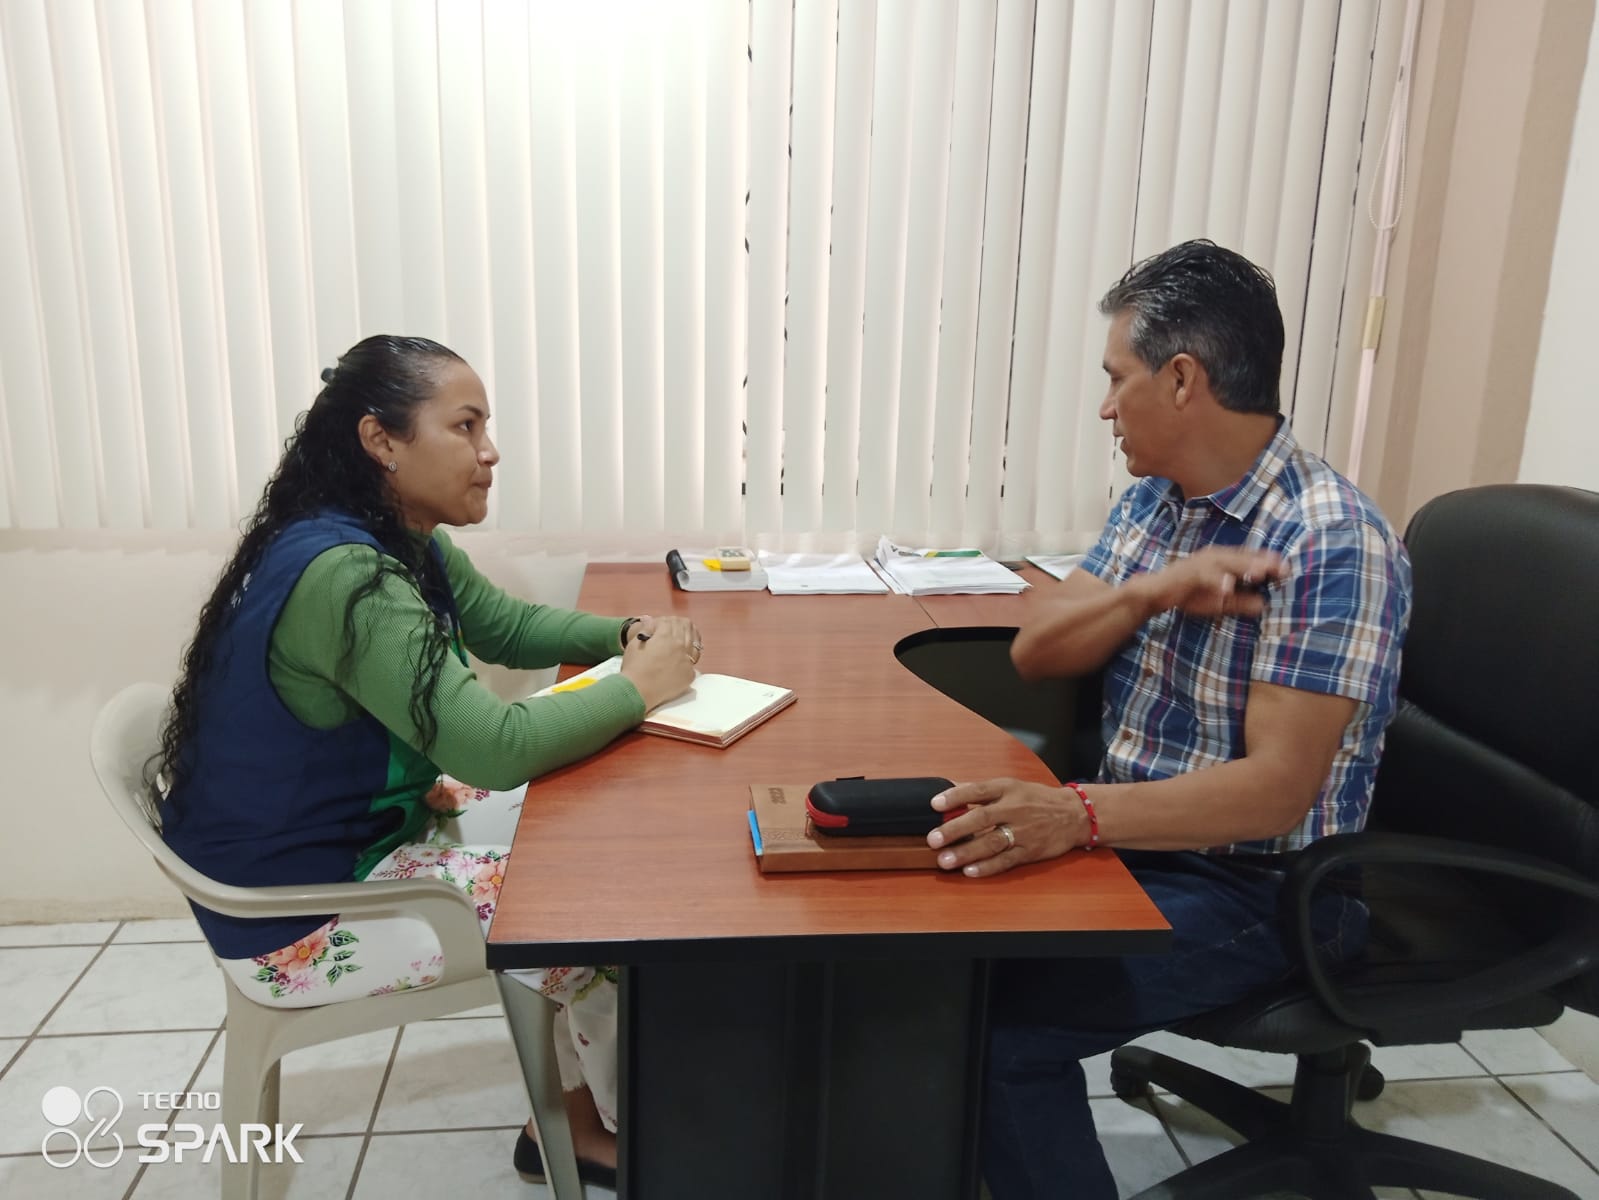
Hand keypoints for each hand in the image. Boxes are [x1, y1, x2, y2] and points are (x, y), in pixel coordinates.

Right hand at [619, 615, 698, 710]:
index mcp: (665, 636)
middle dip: (679, 626)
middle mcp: (679, 646)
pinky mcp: (689, 675)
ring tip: (682, 641)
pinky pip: (693, 663)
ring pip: (694, 643)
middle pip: (686, 628)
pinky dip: (688, 659)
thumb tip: (649, 619)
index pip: (670, 621)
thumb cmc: (633, 668)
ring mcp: (686, 661)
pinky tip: (684, 660)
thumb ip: (645, 630)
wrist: (637, 692)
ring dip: (688, 639)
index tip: (663, 624)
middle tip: (674, 629)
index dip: (665, 621)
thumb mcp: (634, 644)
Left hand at [925, 779, 1087, 876]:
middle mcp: (1015, 809)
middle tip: (933, 839)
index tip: (934, 804)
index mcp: (1008, 789)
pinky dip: (988, 867)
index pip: (978, 790)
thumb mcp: (1011, 786)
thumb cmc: (1036, 799)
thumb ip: (981, 791)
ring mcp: (1023, 832)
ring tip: (945, 860)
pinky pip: (1006, 860)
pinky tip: (970, 872)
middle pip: (982, 818)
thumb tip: (950, 789)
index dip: (955, 796)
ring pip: (992, 843)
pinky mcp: (1030, 851)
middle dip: (955, 830)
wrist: (1074, 814)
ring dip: (967, 853)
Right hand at [1139, 546, 1284, 618]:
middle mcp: (1214, 556)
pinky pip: (1204, 575)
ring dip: (1244, 567)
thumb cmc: (1188, 594)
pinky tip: (1227, 587)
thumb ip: (1240, 601)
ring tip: (1260, 572)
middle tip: (1283, 568)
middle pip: (1242, 557)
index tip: (1288, 570)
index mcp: (1223, 560)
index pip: (1250, 559)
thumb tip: (1264, 605)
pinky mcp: (1188, 572)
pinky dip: (1216, 580)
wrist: (1156, 592)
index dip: (1268, 562)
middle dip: (1262, 562)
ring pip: (1226, 562)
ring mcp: (1201, 562)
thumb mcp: (1219, 602)